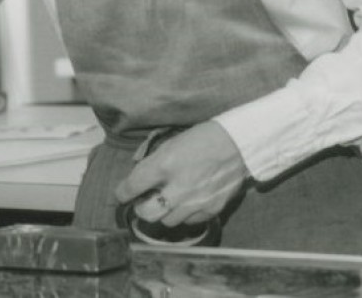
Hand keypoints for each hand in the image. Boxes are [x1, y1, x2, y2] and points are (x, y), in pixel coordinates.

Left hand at [113, 121, 249, 226]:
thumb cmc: (203, 138)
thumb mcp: (172, 143)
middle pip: (147, 214)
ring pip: (168, 221)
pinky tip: (188, 203)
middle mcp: (178, 187)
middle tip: (145, 202)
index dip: (122, 193)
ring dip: (164, 213)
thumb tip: (139, 182)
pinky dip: (185, 215)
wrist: (239, 143)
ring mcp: (196, 201)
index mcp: (164, 165)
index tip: (122, 194)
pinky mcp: (212, 209)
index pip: (131, 187)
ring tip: (169, 201)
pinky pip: (190, 222)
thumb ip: (154, 163)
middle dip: (141, 208)